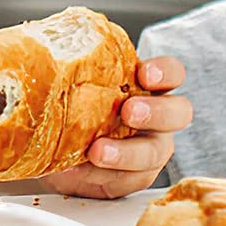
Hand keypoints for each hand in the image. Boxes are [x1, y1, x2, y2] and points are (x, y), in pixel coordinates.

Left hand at [39, 54, 190, 199]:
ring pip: (155, 152)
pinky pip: (129, 179)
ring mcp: (148, 148)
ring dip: (127, 152)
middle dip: (156, 112)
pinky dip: (105, 175)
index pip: (171, 73)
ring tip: (98, 151)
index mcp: (147, 85)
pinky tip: (83, 169)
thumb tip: (47, 46)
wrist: (54, 142)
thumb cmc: (73, 101)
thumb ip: (73, 63)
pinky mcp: (133, 177)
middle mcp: (156, 116)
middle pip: (178, 112)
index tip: (144, 74)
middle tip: (128, 111)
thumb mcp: (73, 78)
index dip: (165, 72)